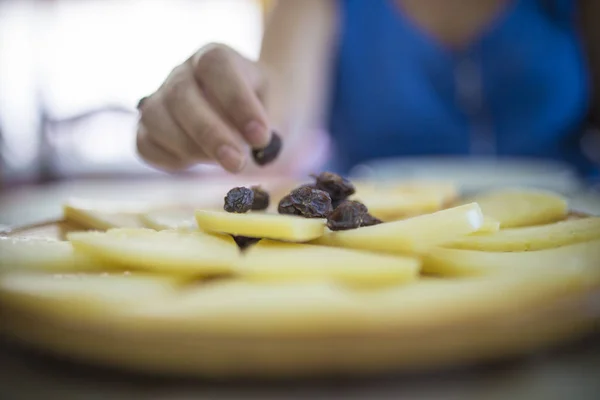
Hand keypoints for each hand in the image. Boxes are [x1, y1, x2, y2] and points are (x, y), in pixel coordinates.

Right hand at [136, 44, 270, 172]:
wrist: (252, 116)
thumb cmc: (266, 110)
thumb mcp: (279, 111)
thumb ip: (267, 128)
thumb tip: (254, 154)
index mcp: (215, 58)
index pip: (217, 66)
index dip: (237, 101)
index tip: (260, 136)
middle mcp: (182, 74)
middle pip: (182, 95)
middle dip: (210, 134)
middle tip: (237, 163)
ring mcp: (161, 100)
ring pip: (156, 119)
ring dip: (190, 148)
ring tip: (225, 163)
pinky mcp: (150, 129)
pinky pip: (147, 144)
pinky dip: (170, 159)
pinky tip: (200, 163)